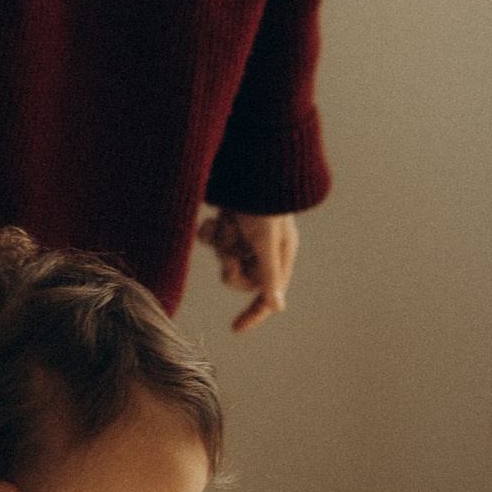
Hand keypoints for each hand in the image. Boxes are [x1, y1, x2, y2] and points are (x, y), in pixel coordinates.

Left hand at [200, 207, 297, 333]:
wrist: (245, 163)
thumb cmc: (263, 202)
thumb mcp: (266, 241)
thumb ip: (269, 275)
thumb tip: (277, 308)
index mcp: (281, 253)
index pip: (269, 293)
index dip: (254, 312)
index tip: (235, 328)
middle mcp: (263, 246)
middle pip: (241, 278)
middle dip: (232, 267)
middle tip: (230, 254)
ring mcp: (242, 233)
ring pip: (224, 257)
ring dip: (222, 243)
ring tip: (227, 222)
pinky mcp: (225, 220)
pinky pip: (212, 240)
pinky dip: (210, 231)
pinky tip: (214, 217)